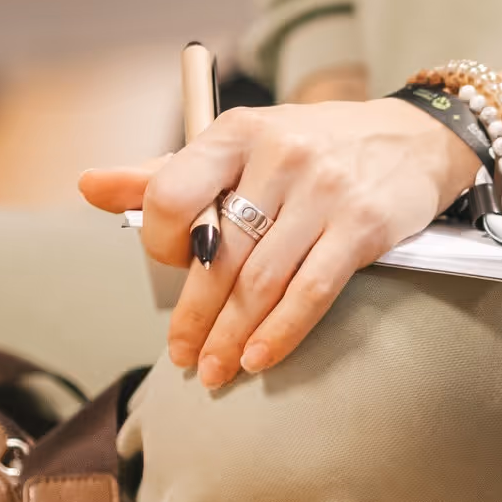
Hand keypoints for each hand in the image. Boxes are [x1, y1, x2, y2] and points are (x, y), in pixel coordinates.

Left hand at [79, 100, 480, 386]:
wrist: (412, 138)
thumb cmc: (313, 146)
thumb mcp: (240, 145)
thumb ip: (166, 172)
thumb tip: (89, 186)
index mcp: (237, 133)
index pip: (172, 195)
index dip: (162, 245)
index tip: (173, 270)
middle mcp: (279, 157)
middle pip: (217, 254)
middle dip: (193, 316)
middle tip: (181, 355)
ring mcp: (325, 192)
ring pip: (261, 281)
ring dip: (232, 336)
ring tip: (216, 368)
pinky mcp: (363, 226)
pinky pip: (312, 291)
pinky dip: (282, 332)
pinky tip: (261, 357)